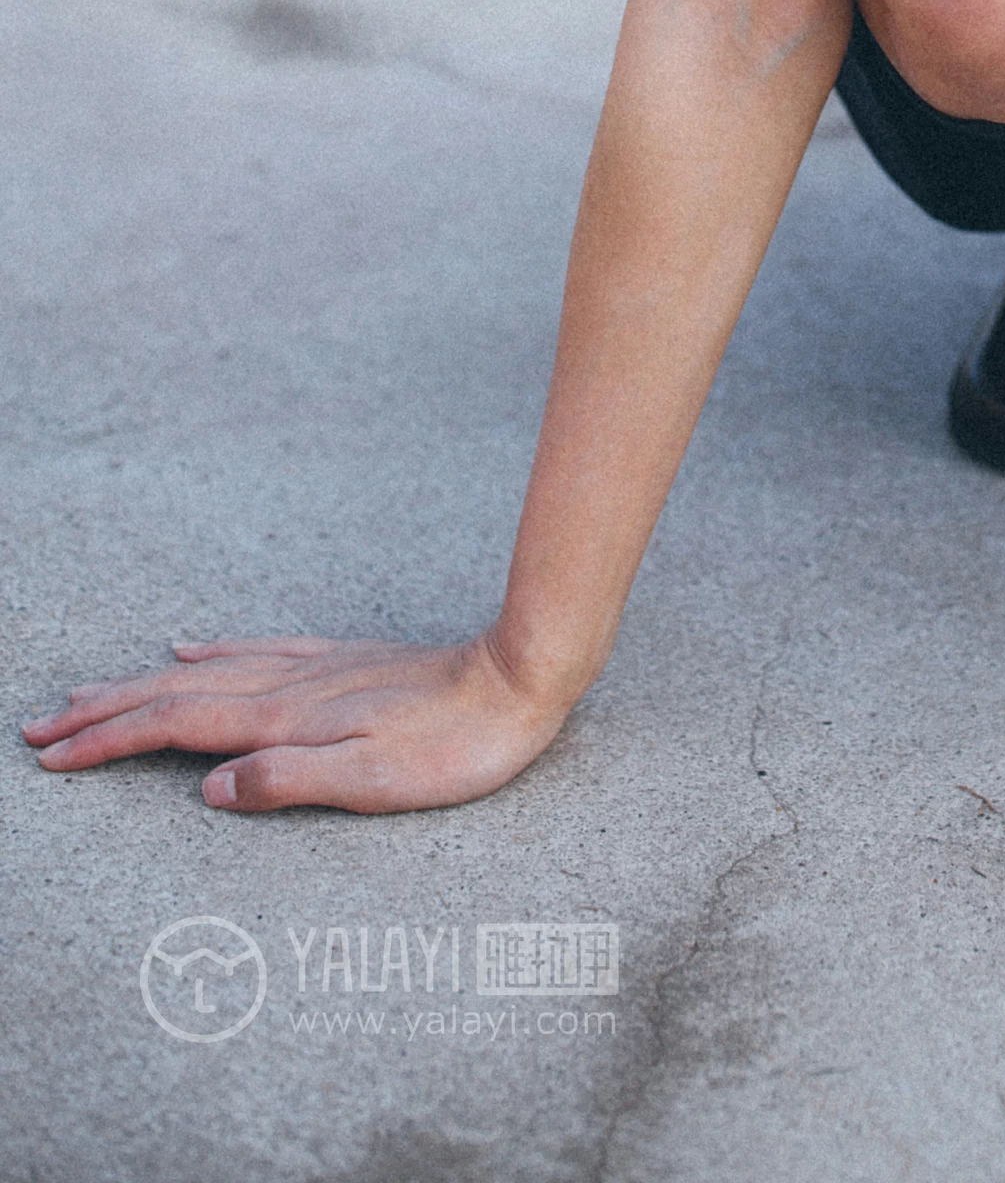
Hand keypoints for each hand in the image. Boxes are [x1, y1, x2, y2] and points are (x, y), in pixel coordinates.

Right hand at [22, 631, 569, 814]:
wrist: (522, 678)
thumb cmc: (456, 748)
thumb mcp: (376, 783)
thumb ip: (288, 782)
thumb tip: (208, 789)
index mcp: (289, 718)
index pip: (178, 729)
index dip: (111, 741)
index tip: (52, 755)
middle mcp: (292, 686)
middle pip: (177, 695)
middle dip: (105, 711)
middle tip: (39, 725)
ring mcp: (315, 668)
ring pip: (207, 673)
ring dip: (143, 684)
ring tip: (92, 693)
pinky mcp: (342, 662)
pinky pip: (255, 652)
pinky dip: (212, 654)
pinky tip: (193, 649)